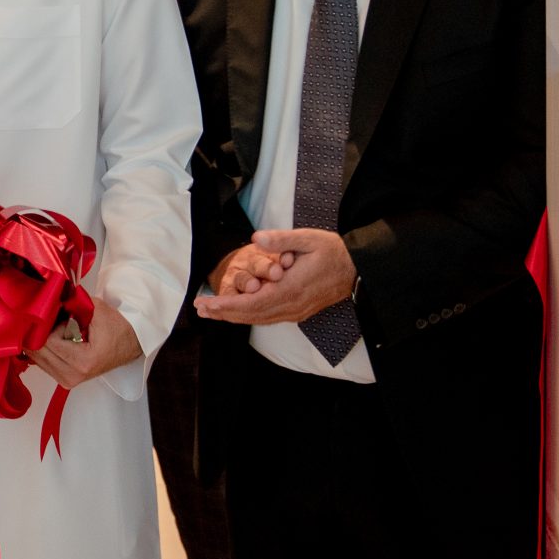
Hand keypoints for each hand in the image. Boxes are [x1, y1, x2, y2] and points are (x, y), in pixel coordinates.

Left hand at [27, 297, 143, 388]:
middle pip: (39, 351)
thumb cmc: (116, 328)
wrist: (129, 343)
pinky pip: (42, 363)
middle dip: (42, 333)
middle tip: (55, 322)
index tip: (62, 318)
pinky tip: (55, 340)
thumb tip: (48, 300)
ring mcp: (68, 380)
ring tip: (58, 331)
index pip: (49, 341)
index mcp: (83, 361)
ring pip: (37, 358)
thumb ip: (71, 303)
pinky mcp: (64, 380)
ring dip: (42, 341)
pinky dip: (45, 349)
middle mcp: (73, 375)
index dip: (52, 326)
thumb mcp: (95, 309)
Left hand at [194, 228, 356, 325]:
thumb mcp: (308, 239)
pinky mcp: (298, 313)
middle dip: (223, 313)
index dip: (226, 305)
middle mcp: (291, 305)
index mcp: (291, 288)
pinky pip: (268, 318)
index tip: (207, 304)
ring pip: (258, 319)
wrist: (358, 270)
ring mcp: (295, 312)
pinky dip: (249, 316)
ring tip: (211, 311)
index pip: (251, 303)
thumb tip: (256, 239)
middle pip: (250, 315)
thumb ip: (282, 239)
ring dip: (233, 316)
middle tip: (200, 309)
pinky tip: (236, 311)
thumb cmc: (333, 252)